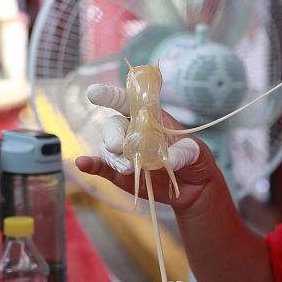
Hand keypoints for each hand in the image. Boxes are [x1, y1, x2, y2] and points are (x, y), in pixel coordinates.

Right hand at [75, 83, 221, 209]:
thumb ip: (186, 152)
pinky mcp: (118, 173)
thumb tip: (169, 159)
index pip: (128, 101)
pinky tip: (82, 163)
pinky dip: (90, 165)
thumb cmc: (195, 161)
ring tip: (128, 169)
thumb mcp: (198, 153)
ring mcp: (124, 152)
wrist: (193, 188)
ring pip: (107, 148)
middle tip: (119, 146)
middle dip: (112, 134)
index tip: (94, 93)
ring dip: (113, 157)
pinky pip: (101, 167)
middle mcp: (133, 131)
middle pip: (113, 125)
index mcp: (150, 117)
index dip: (111, 95)